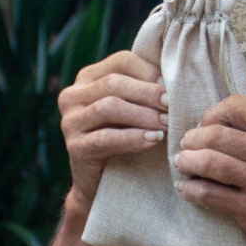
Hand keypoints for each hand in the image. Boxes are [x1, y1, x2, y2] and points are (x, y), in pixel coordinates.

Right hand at [57, 51, 166, 210]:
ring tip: (167, 124)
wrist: (99, 184)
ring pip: (110, 107)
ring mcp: (70, 121)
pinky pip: (106, 138)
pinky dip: (133, 138)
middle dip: (148, 94)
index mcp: (87, 78)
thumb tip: (175, 77)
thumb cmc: (123, 139)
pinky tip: (154, 140)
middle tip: (173, 106)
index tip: (172, 88)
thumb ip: (144, 89)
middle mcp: (72, 95)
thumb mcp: (131, 109)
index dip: (149, 72)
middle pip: (114, 82)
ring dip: (144, 115)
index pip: (121, 61)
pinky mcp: (75, 147)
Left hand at [172, 95, 245, 245]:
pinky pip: (209, 193)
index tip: (205, 125)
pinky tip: (188, 189)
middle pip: (215, 133)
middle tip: (186, 146)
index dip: (212, 113)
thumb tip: (228, 122)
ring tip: (183, 164)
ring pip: (208, 161)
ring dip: (187, 161)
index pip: (236, 105)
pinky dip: (191, 189)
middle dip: (193, 138)